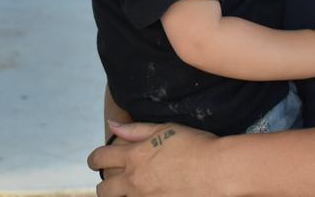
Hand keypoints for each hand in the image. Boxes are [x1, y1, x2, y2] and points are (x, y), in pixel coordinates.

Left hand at [88, 120, 218, 196]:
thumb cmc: (195, 146)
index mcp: (133, 157)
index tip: (97, 161)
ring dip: (120, 196)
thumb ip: (135, 130)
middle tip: (114, 181)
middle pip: (103, 189)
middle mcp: (134, 180)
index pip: (99, 158)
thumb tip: (112, 125)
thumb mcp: (165, 129)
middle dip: (105, 184)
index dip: (94, 159)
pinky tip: (150, 194)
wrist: (219, 170)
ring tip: (130, 192)